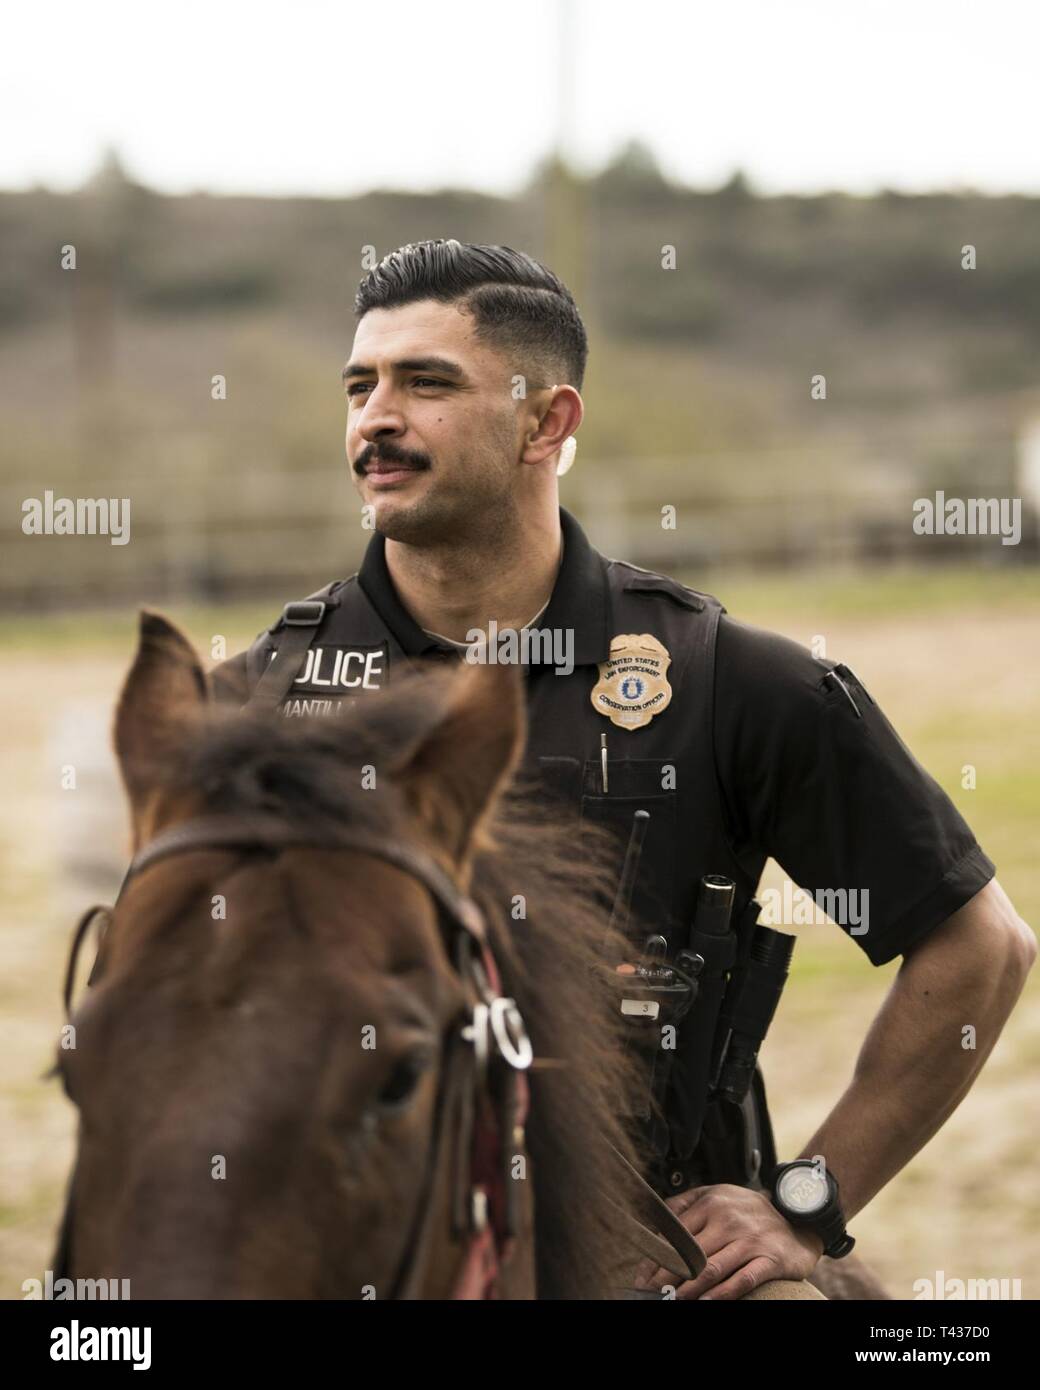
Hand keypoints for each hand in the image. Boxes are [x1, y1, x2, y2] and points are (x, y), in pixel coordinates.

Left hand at [632, 1183, 824, 1299]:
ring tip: (672, 1302)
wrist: (798, 1217)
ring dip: (688, 1290)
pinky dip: (722, 1295)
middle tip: (651, 1294)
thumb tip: (656, 1220)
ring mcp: (750, 1240)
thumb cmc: (750, 1210)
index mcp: (712, 1202)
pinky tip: (706, 1304)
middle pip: (690, 1254)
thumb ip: (687, 1203)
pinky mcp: (769, 1260)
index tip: (642, 1276)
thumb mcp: (719, 1194)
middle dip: (666, 1278)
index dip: (656, 1257)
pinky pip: (742, 1281)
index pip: (675, 1232)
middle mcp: (729, 1219)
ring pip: (711, 1269)